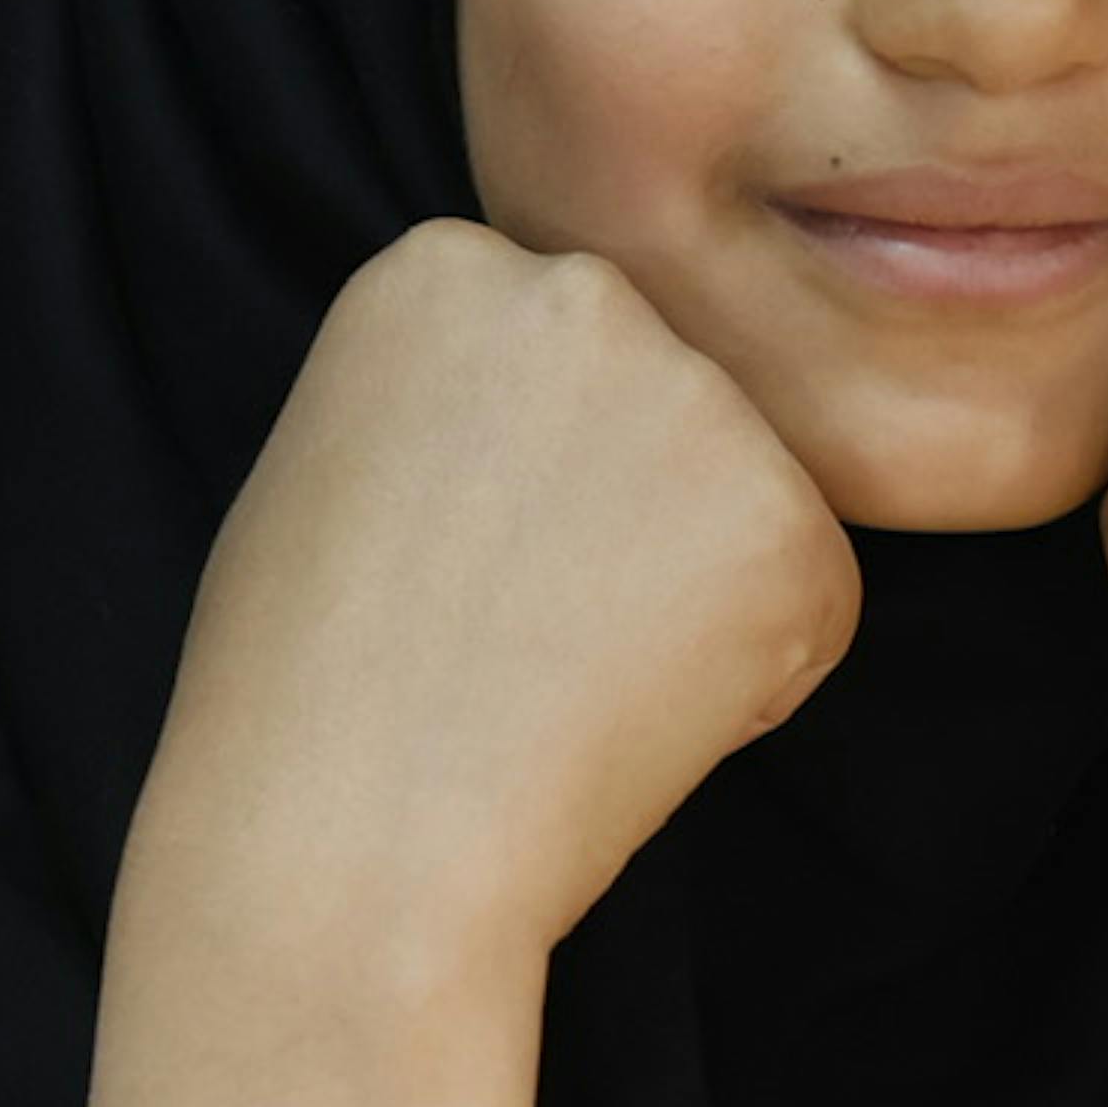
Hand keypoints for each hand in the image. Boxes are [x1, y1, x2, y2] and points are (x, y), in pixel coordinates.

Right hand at [139, 217, 862, 966]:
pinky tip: (630, 720)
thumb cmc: (301, 690)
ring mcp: (701, 403)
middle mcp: (586, 295)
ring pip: (739, 497)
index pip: (554, 350)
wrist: (349, 843)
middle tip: (515, 625)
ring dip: (688, 593)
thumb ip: (455, 397)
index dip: (521, 474)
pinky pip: (806, 601)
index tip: (457, 554)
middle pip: (657, 401)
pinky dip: (751, 679)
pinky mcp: (794, 524)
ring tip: (559, 678)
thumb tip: (551, 423)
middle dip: (622, 507)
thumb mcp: (333, 460)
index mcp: (448, 263)